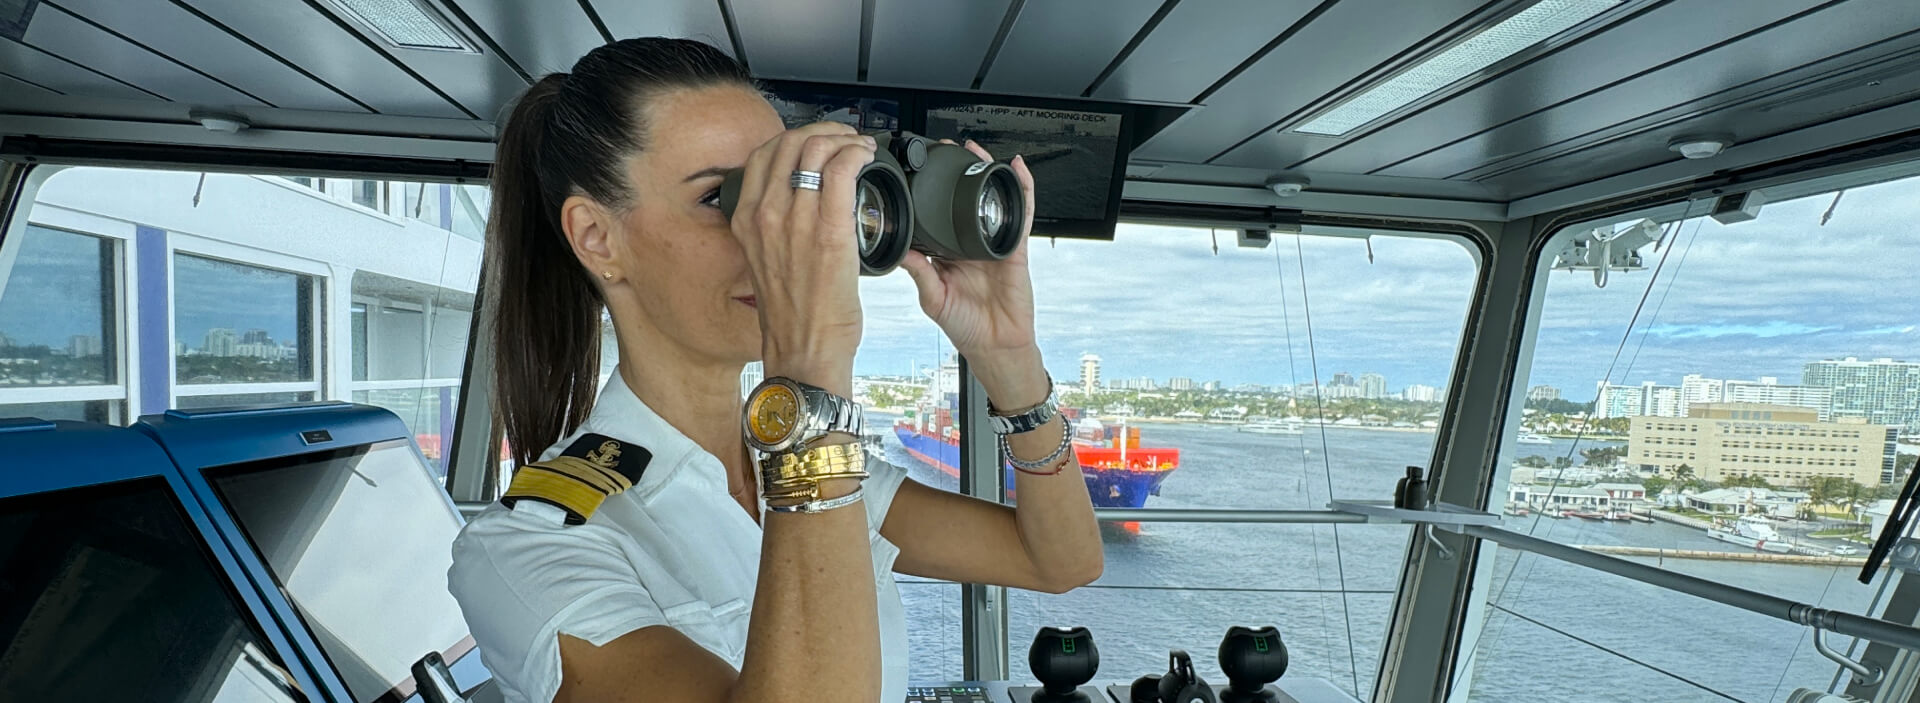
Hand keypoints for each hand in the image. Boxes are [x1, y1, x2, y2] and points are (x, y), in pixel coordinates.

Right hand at [728, 121, 876, 392]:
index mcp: (746, 219)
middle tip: (845, 139)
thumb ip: (776, 227)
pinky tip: (867, 157)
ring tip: (860, 148)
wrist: (804, 351)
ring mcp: (795, 221)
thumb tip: (802, 201)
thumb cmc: (794, 315)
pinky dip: (858, 154)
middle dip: (824, 131)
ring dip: (845, 139)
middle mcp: (764, 214)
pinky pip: (841, 170)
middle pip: (790, 142)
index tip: (817, 142)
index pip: (764, 154)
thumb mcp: (766, 260)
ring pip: (816, 149)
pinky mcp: (829, 231)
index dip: (795, 138)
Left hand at [900, 140, 1046, 405]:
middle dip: (954, 172)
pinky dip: (1022, 189)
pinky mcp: (1014, 247)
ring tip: (973, 149)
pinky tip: (1016, 169)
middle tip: (941, 149)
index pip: (934, 215)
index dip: (926, 193)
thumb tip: (901, 250)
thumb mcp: (934, 299)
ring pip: (989, 199)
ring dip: (984, 171)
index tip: (914, 172)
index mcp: (946, 253)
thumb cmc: (966, 327)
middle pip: (962, 199)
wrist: (996, 346)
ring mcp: (992, 242)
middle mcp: (968, 243)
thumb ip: (921, 273)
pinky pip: (1021, 213)